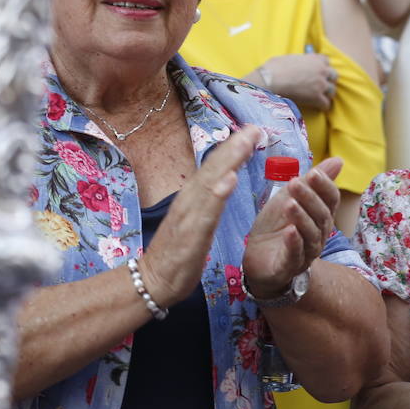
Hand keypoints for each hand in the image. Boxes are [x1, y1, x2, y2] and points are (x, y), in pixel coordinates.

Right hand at [141, 125, 259, 306]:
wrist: (154, 280)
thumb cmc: (178, 250)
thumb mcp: (197, 219)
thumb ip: (209, 198)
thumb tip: (225, 176)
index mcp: (193, 197)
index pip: (214, 167)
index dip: (233, 148)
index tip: (253, 130)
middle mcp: (189, 200)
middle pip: (213, 168)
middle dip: (234, 147)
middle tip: (255, 128)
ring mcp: (188, 216)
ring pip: (210, 183)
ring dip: (228, 161)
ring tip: (246, 143)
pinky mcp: (190, 234)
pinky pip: (206, 212)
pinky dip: (217, 195)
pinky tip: (230, 180)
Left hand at [242, 156, 343, 298]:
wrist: (257, 258)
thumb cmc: (276, 227)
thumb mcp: (290, 198)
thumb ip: (312, 182)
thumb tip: (339, 160)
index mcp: (321, 217)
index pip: (331, 200)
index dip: (325, 186)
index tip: (313, 172)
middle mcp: (318, 235)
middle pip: (321, 216)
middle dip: (310, 198)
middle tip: (295, 183)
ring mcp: (306, 253)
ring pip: (310, 234)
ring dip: (301, 218)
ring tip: (289, 204)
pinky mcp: (288, 267)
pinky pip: (295, 255)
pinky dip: (294, 243)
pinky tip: (289, 231)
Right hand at [257, 53, 337, 109]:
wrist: (269, 81)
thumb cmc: (274, 68)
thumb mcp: (289, 58)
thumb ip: (300, 61)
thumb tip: (300, 64)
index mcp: (315, 59)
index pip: (326, 61)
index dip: (322, 67)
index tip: (317, 71)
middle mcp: (321, 70)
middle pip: (333, 75)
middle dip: (328, 80)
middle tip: (321, 85)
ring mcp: (320, 84)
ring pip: (332, 90)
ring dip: (326, 94)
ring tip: (320, 97)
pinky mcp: (317, 98)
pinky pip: (326, 104)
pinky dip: (322, 106)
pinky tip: (317, 107)